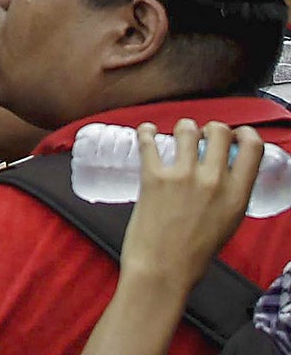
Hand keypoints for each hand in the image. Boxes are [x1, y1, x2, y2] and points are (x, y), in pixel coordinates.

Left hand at [118, 120, 262, 290]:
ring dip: (182, 128)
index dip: (245, 134)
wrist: (163, 271)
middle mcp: (214, 182)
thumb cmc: (192, 254)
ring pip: (187, 129)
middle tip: (202, 136)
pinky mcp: (154, 176)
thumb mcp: (227, 223)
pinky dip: (145, 131)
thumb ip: (229, 194)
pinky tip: (146, 132)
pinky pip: (148, 140)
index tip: (236, 133)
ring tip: (177, 136)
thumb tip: (224, 171)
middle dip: (210, 128)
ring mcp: (183, 177)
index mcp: (238, 196)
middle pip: (218, 131)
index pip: (253, 148)